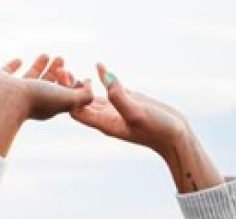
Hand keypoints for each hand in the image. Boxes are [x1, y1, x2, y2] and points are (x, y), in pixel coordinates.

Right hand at [0, 54, 94, 122]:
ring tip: (46, 55)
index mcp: (47, 105)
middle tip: (62, 59)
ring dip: (40, 67)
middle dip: (56, 72)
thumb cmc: (38, 100)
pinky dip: (13, 66)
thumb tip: (89, 84)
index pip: (61, 94)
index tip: (74, 75)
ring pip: (30, 78)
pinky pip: (8, 72)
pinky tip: (19, 59)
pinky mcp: (0, 81)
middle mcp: (31, 99)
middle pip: (47, 85)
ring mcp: (15, 91)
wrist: (7, 100)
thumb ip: (85, 96)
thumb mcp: (69, 99)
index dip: (69, 84)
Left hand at [67, 62, 188, 153]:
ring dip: (80, 84)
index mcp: (105, 124)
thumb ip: (120, 97)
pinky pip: (110, 90)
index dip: (68, 96)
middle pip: (80, 104)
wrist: (175, 136)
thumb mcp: (137, 112)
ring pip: (92, 97)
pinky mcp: (128, 103)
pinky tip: (99, 66)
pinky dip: (102, 78)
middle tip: (60, 68)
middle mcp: (107, 118)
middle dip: (68, 89)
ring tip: (69, 68)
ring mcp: (117, 110)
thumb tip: (105, 79)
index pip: (77, 111)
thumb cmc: (157, 129)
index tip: (65, 78)